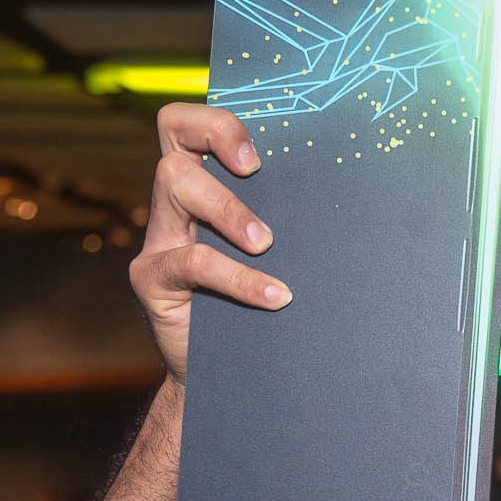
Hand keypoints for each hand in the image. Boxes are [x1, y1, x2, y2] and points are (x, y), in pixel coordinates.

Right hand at [134, 103, 285, 380]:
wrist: (231, 377)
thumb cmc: (264, 305)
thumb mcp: (278, 253)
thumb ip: (287, 218)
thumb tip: (348, 192)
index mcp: (202, 187)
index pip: (184, 126)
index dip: (216, 123)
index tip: (258, 154)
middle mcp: (173, 207)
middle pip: (173, 144)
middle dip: (220, 143)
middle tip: (257, 173)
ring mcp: (158, 241)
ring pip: (174, 183)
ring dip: (228, 208)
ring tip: (266, 244)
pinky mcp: (152, 279)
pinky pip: (192, 261)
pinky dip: (239, 277)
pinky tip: (275, 297)